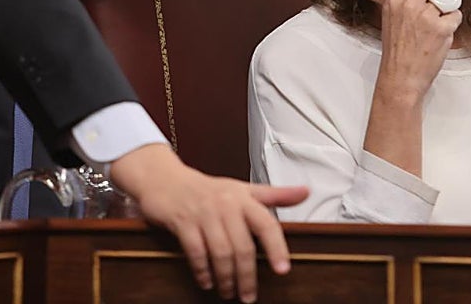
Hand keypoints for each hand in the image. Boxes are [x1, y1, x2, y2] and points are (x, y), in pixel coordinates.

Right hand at [111, 143, 307, 302]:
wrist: (165, 178)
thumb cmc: (208, 189)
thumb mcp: (243, 188)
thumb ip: (275, 195)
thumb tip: (306, 192)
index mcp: (244, 198)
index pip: (266, 224)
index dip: (277, 248)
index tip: (283, 271)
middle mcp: (225, 204)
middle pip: (242, 247)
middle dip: (246, 276)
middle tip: (248, 296)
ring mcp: (203, 212)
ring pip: (220, 252)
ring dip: (226, 278)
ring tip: (229, 292)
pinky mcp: (182, 221)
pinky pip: (196, 252)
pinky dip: (202, 271)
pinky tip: (207, 281)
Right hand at [374, 0, 461, 104]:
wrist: (401, 77)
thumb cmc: (397, 50)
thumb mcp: (389, 17)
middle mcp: (408, 4)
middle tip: (433, 5)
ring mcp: (425, 16)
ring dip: (445, 8)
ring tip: (436, 23)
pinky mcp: (441, 29)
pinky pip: (456, 14)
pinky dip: (453, 23)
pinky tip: (441, 34)